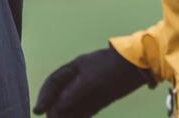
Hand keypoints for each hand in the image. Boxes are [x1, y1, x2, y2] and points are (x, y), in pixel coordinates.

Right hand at [32, 45, 155, 117]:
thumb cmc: (112, 67)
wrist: (139, 66)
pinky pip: (85, 110)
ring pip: (72, 105)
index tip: (39, 110)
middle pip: (61, 96)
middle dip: (53, 109)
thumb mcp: (91, 80)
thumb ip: (73, 94)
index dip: (45, 96)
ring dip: (65, 115)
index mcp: (74, 68)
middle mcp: (79, 79)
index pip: (53, 83)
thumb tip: (57, 108)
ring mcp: (90, 89)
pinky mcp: (100, 99)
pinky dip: (78, 117)